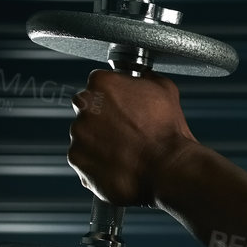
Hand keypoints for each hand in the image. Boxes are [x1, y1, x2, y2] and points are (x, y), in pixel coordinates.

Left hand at [68, 68, 197, 206]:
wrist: (169, 169)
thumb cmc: (168, 132)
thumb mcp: (166, 91)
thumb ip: (146, 78)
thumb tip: (144, 77)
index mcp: (102, 83)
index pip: (100, 83)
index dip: (116, 96)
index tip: (126, 108)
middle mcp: (84, 106)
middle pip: (88, 109)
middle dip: (104, 119)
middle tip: (128, 132)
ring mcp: (78, 134)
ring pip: (86, 136)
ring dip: (101, 142)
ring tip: (127, 153)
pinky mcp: (77, 159)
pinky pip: (85, 160)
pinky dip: (99, 164)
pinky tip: (121, 166)